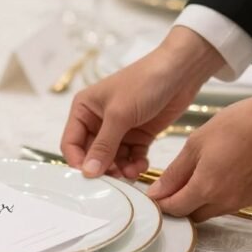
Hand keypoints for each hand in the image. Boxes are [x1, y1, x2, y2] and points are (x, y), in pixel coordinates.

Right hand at [60, 27, 225, 179]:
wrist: (180, 71)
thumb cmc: (143, 83)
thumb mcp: (119, 114)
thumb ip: (103, 146)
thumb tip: (88, 173)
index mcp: (84, 109)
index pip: (71, 143)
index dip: (78, 162)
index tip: (89, 178)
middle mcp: (98, 120)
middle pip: (92, 154)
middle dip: (102, 168)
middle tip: (114, 180)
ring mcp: (119, 129)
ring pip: (113, 159)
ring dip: (121, 168)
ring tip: (132, 173)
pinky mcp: (139, 135)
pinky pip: (131, 157)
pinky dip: (135, 164)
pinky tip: (141, 165)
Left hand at [146, 85, 251, 221]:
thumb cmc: (238, 124)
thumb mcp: (197, 143)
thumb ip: (175, 172)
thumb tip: (157, 192)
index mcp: (207, 188)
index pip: (175, 209)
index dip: (161, 203)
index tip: (154, 194)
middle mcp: (226, 202)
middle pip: (193, 215)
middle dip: (180, 205)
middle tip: (175, 184)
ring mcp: (244, 201)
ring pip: (213, 211)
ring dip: (201, 200)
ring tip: (200, 173)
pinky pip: (231, 203)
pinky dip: (221, 195)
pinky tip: (222, 173)